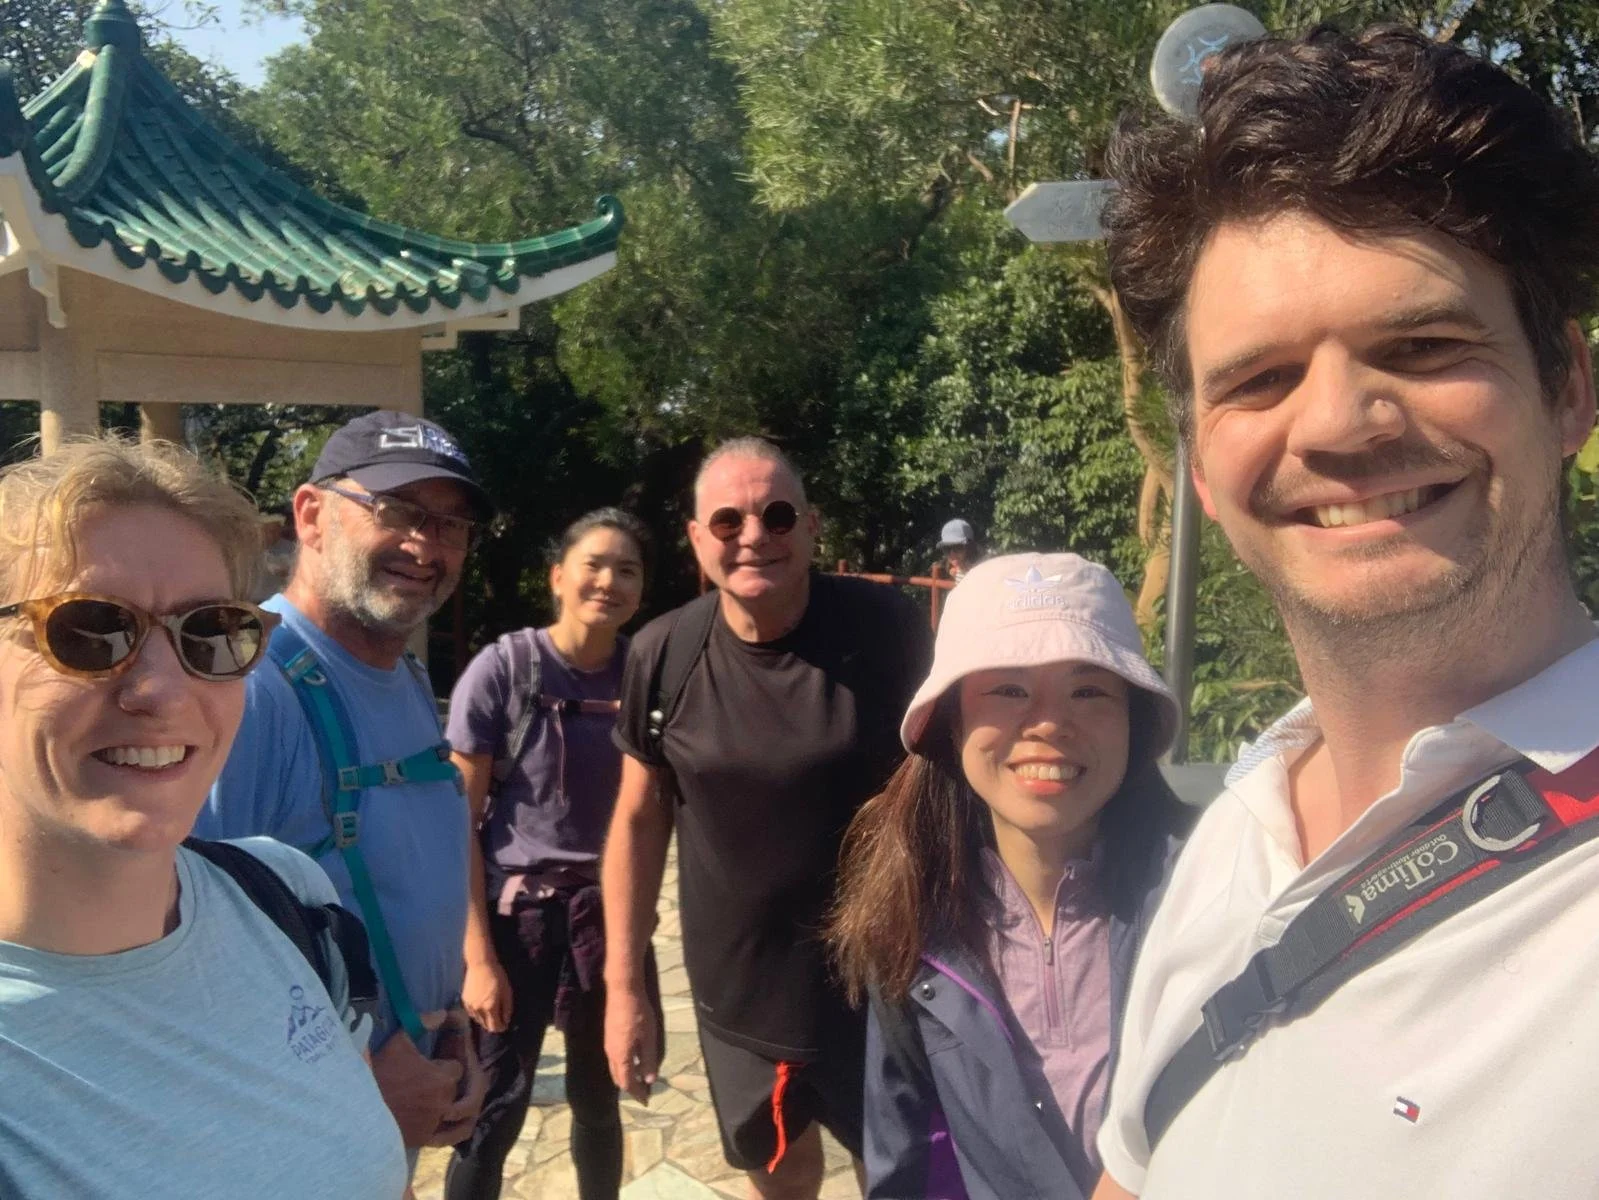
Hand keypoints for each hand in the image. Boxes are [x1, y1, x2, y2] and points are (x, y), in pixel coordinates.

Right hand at [369, 1026, 463, 1147]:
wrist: (356, 1106)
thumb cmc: (379, 1071)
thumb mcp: (399, 1040)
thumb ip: (424, 1022)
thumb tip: (444, 1014)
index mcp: (441, 1078)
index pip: (457, 1068)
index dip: (445, 1064)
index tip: (432, 1063)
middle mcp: (443, 1103)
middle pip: (456, 1089)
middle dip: (447, 1082)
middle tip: (430, 1079)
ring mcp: (434, 1124)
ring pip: (457, 1113)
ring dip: (453, 1105)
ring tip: (442, 1100)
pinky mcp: (424, 1139)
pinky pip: (448, 1137)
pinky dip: (450, 1130)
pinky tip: (446, 1122)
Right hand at [463, 955, 512, 1033]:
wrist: (480, 964)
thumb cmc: (497, 976)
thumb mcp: (507, 992)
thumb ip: (507, 1009)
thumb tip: (506, 1021)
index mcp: (490, 1007)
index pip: (495, 1027)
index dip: (501, 1027)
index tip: (505, 1024)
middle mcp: (478, 1010)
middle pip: (486, 1026)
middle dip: (494, 1024)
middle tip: (499, 1017)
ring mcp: (470, 1006)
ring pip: (478, 1021)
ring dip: (485, 1019)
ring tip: (491, 1010)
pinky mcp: (464, 1001)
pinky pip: (472, 1013)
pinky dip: (478, 1013)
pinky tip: (482, 1006)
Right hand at [604, 982, 659, 1103]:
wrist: (622, 991)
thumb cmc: (638, 1013)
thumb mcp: (649, 1037)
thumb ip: (648, 1059)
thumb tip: (649, 1079)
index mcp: (621, 1057)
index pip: (627, 1082)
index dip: (637, 1093)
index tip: (646, 1101)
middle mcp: (611, 1054)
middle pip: (618, 1078)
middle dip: (630, 1087)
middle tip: (642, 1093)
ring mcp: (608, 1045)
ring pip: (615, 1068)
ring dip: (626, 1077)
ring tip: (639, 1080)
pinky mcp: (609, 1037)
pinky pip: (615, 1060)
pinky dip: (623, 1067)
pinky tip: (633, 1061)